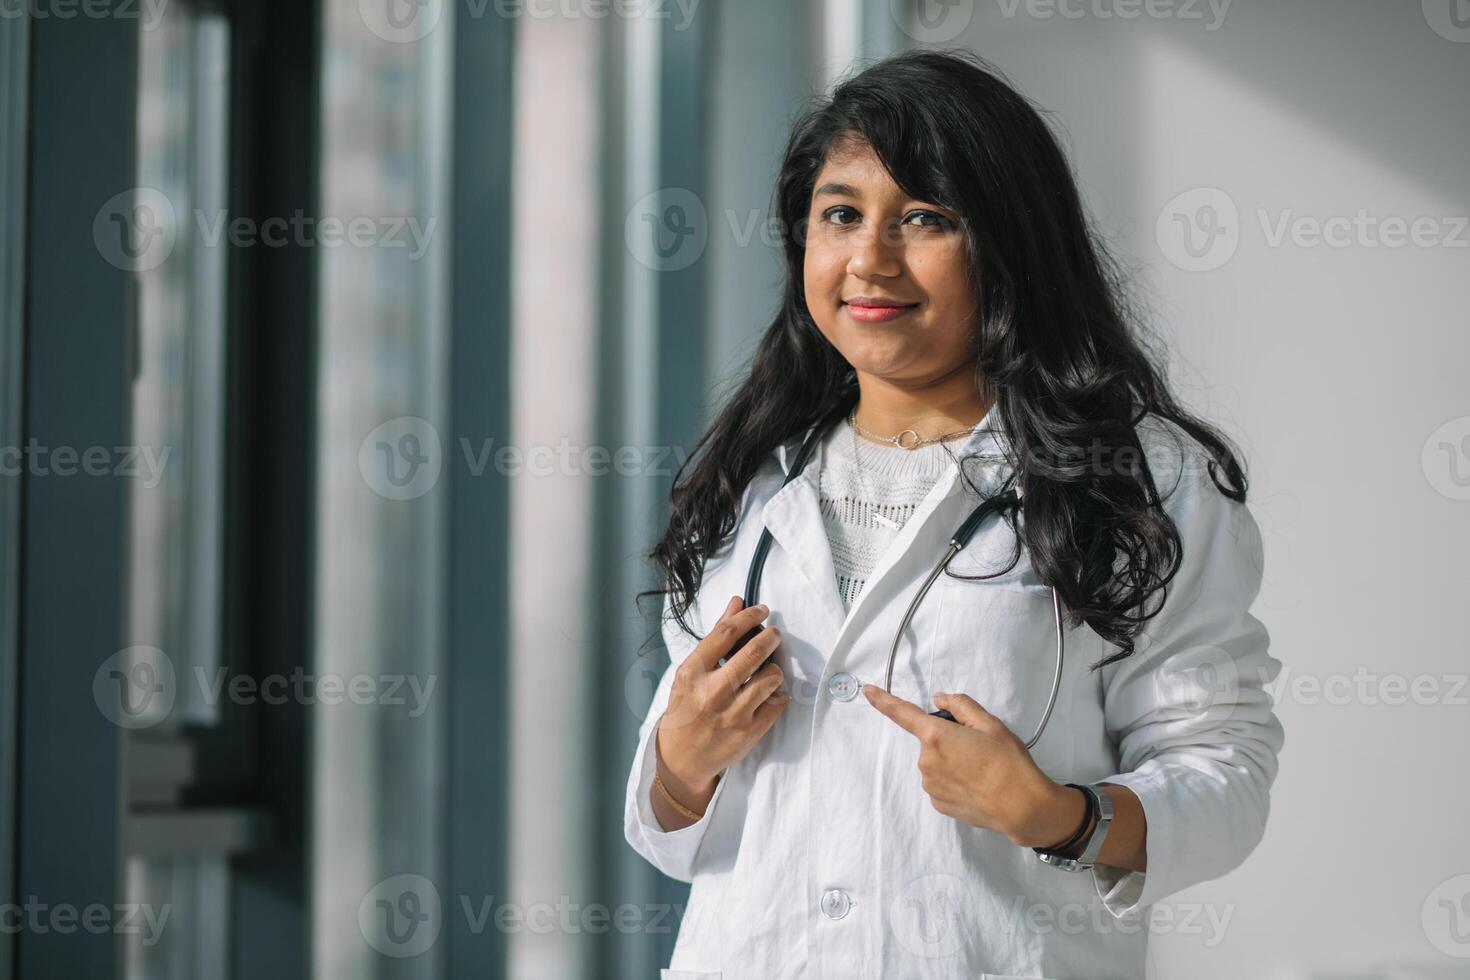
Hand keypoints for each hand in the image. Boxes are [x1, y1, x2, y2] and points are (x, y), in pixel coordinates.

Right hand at [655, 596, 788, 805]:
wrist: (682, 757)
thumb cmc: (687, 707)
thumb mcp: (691, 672)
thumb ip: (716, 637)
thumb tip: (737, 603)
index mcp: (693, 672)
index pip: (726, 633)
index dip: (748, 616)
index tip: (761, 610)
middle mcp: (712, 692)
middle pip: (753, 652)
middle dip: (771, 637)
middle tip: (775, 634)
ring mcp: (732, 714)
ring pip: (771, 677)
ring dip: (774, 669)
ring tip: (768, 671)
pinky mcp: (749, 732)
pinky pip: (777, 702)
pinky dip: (776, 695)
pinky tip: (767, 696)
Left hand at [863, 686, 1083, 846]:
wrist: (1022, 807)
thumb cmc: (1008, 762)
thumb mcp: (990, 724)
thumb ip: (961, 705)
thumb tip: (939, 699)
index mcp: (936, 736)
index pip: (902, 713)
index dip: (883, 700)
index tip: (868, 691)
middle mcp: (926, 761)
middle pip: (931, 740)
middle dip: (949, 738)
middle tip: (978, 746)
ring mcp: (930, 785)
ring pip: (936, 763)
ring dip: (952, 761)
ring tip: (982, 769)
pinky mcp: (938, 804)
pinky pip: (941, 783)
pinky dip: (955, 780)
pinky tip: (976, 785)